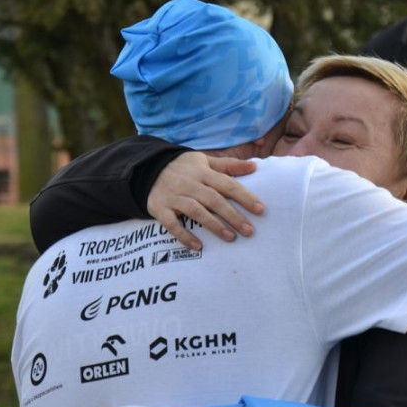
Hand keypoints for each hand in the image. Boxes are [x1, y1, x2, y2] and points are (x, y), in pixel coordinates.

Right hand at [146, 152, 264, 249]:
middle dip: (233, 215)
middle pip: (214, 200)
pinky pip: (171, 224)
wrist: (146, 169)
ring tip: (231, 238)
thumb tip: (254, 167)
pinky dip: (184, 235)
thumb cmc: (182, 167)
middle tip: (249, 231)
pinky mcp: (160, 208)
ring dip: (214, 225)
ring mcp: (174, 196)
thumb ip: (228, 165)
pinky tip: (198, 246)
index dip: (245, 196)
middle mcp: (189, 183)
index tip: (260, 209)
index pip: (227, 184)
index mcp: (202, 172)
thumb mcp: (204, 160)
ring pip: (196, 211)